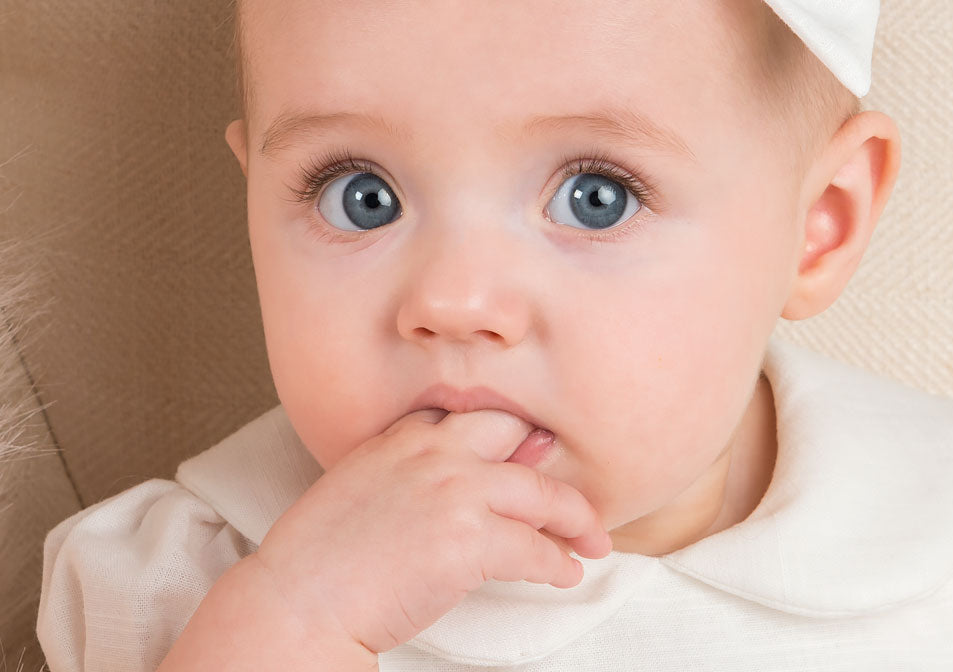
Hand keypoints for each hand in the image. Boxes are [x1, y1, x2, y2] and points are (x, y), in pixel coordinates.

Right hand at [251, 408, 611, 657]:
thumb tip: (459, 478)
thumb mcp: (358, 484)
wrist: (297, 600)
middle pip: (517, 438)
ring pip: (540, 492)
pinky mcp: (469, 539)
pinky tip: (565, 573)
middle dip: (550, 464)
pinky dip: (557, 563)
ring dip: (574, 518)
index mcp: (404, 434)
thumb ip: (407, 468)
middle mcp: (436, 451)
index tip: (528, 456)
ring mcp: (456, 490)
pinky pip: (534, 548)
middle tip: (573, 495)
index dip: (506, 438)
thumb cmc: (316, 556)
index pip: (471, 416)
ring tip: (591, 538)